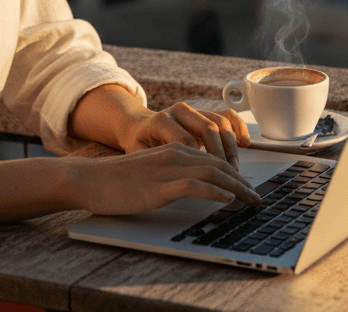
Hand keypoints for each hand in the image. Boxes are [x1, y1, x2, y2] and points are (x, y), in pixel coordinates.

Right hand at [67, 143, 259, 216]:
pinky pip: (196, 185)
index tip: (246, 186)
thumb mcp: (150, 171)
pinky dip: (216, 191)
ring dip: (236, 187)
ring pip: (212, 172)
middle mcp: (174, 153)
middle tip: (255, 195)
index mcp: (172, 148)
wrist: (92, 180)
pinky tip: (228, 199)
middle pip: (218, 162)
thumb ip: (171, 174)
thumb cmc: (118, 180)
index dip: (233, 170)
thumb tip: (193, 187)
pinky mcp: (161, 184)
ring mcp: (168, 168)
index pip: (212, 156)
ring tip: (250, 199)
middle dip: (241, 180)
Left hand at [119, 102, 250, 168]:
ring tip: (234, 168)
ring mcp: (193, 110)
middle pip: (208, 128)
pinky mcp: (204, 112)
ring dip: (231, 147)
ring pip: (220, 121)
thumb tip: (169, 180)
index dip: (198, 162)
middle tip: (229, 177)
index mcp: (161, 120)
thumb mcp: (139, 155)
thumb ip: (152, 164)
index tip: (207, 181)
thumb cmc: (140, 145)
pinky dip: (238, 127)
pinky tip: (244, 143)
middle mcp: (179, 111)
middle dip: (221, 154)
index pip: (186, 140)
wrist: (138, 127)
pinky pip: (226, 114)